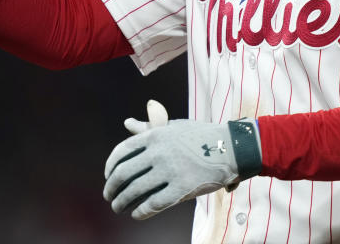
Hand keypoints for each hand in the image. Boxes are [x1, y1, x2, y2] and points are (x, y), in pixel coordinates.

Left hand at [103, 101, 261, 219]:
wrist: (231, 147)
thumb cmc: (200, 137)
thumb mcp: (173, 127)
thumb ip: (149, 127)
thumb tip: (127, 123)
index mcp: (155, 135)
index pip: (121, 152)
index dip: (110, 167)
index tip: (108, 177)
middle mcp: (159, 152)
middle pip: (123, 173)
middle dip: (111, 188)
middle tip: (110, 197)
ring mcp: (170, 170)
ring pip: (134, 191)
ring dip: (122, 203)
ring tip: (119, 208)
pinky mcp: (182, 188)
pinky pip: (153, 204)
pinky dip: (140, 212)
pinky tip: (137, 215)